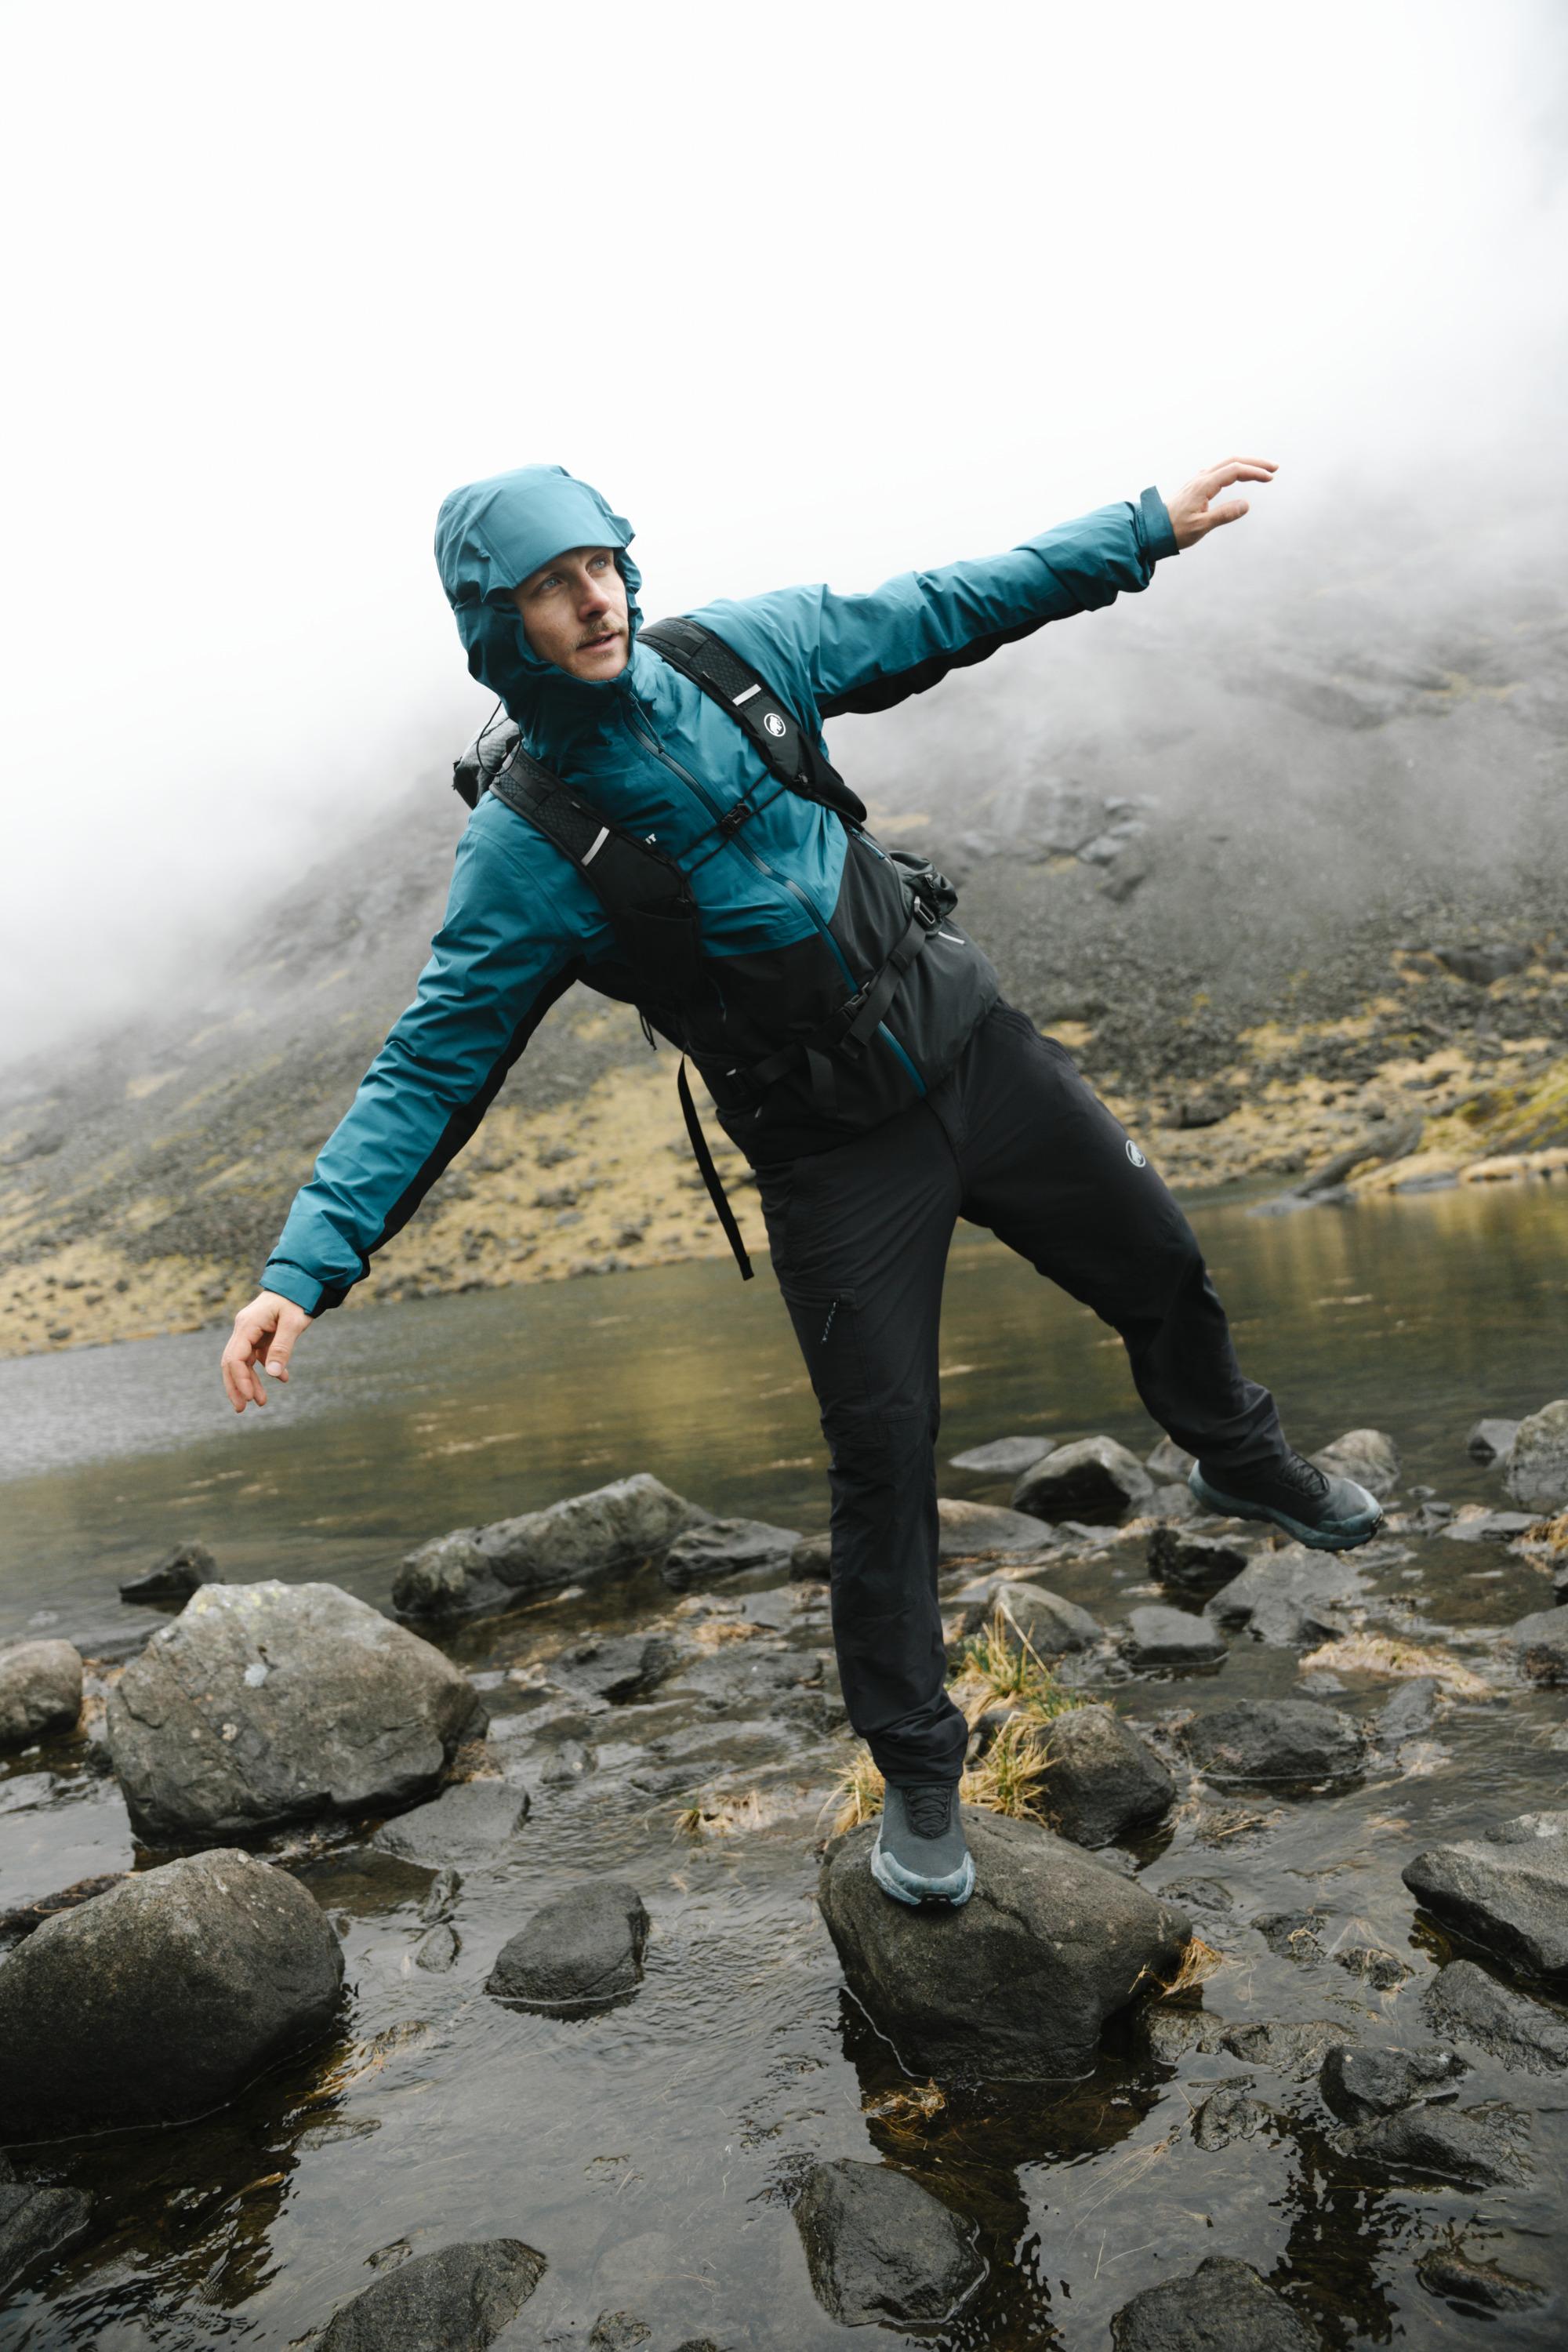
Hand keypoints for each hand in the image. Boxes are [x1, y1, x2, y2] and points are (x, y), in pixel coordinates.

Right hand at [221, 1290, 313, 1413]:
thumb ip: (282, 1347)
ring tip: (262, 1402)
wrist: (302, 1281)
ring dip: (251, 1381)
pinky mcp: (261, 1333)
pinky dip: (267, 1368)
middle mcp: (244, 1328)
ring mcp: (251, 1331)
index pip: (234, 1358)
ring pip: (243, 1361)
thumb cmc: (297, 1298)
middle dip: (236, 1386)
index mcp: (247, 1325)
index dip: (240, 1380)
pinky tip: (283, 1378)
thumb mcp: (293, 1323)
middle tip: (241, 1409)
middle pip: (231, 1362)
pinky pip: (257, 1355)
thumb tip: (273, 1374)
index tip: (250, 1398)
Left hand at [1163, 456, 1277, 549]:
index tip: (1270, 478)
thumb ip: (1224, 515)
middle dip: (1254, 463)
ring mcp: (1198, 481)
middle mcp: (1201, 478)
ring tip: (1262, 471)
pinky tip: (1240, 475)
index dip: (1254, 472)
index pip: (1234, 470)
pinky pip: (1219, 471)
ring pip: (1225, 465)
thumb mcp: (1201, 526)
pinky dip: (1234, 470)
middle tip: (1274, 468)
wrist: (1152, 530)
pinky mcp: (1196, 486)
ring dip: (1245, 465)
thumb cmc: (1175, 531)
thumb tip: (1246, 504)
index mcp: (1203, 485)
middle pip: (1232, 461)